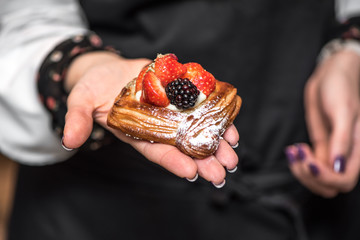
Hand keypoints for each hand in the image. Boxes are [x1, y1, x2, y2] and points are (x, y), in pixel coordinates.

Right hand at [61, 52, 238, 186]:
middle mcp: (158, 126)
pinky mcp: (181, 96)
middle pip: (183, 147)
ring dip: (216, 143)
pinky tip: (231, 125)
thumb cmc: (95, 88)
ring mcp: (172, 112)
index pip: (156, 152)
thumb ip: (77, 119)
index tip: (191, 172)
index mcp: (137, 133)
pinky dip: (217, 115)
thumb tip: (68, 139)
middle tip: (221, 173)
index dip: (173, 162)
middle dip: (203, 161)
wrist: (110, 70)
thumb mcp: (81, 101)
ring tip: (231, 155)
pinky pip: (202, 107)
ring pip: (197, 131)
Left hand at [287, 50, 359, 196]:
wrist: (330, 75)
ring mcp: (331, 153)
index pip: (344, 181)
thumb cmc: (340, 88)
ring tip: (294, 151)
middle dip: (309, 176)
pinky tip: (293, 149)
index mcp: (357, 149)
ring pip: (317, 179)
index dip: (324, 178)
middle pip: (329, 186)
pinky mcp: (321, 147)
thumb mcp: (343, 111)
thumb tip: (338, 167)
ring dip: (301, 171)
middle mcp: (345, 156)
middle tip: (299, 154)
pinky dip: (298, 163)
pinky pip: (309, 166)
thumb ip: (342, 139)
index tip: (309, 161)